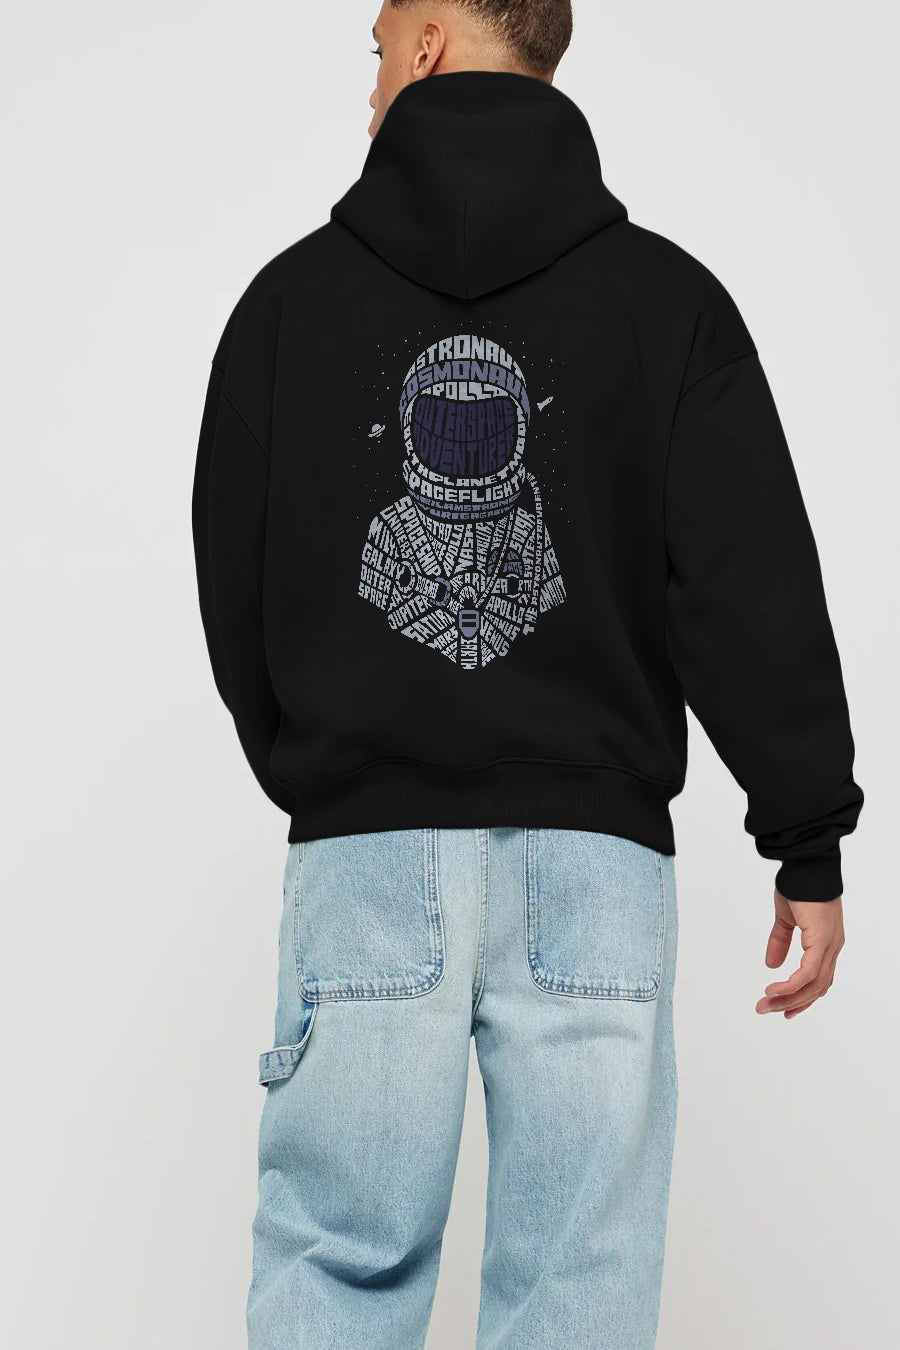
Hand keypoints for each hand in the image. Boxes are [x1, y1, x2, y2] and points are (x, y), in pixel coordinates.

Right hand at [756, 890, 844, 1018]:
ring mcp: (829, 945)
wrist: (806, 866)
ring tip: (765, 1003)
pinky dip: (791, 985)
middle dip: (791, 1003)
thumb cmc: (799, 886)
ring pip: (812, 985)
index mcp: (826, 942)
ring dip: (788, 998)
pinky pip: (808, 973)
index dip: (802, 997)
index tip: (784, 1009)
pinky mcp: (821, 941)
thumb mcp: (786, 918)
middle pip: (816, 987)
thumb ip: (780, 941)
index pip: (819, 979)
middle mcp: (832, 947)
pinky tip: (774, 990)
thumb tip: (771, 964)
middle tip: (768, 1010)